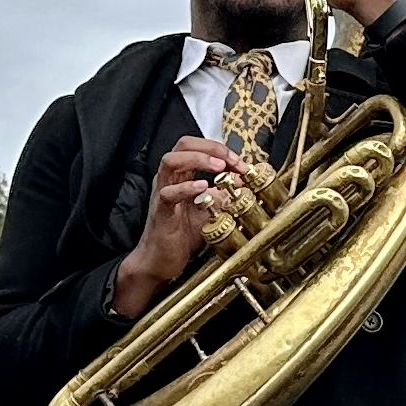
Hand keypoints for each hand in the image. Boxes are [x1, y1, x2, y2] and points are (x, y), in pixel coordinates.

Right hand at [113, 137, 263, 318]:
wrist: (162, 260)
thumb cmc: (181, 234)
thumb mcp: (209, 209)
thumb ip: (223, 194)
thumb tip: (243, 182)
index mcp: (181, 175)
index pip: (198, 147)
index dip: (220, 149)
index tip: (240, 163)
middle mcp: (169, 179)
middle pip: (183, 145)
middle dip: (211, 148)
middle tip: (231, 160)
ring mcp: (162, 192)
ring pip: (171, 161)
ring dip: (198, 160)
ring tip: (218, 167)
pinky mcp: (161, 211)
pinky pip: (168, 193)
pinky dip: (186, 188)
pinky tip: (202, 188)